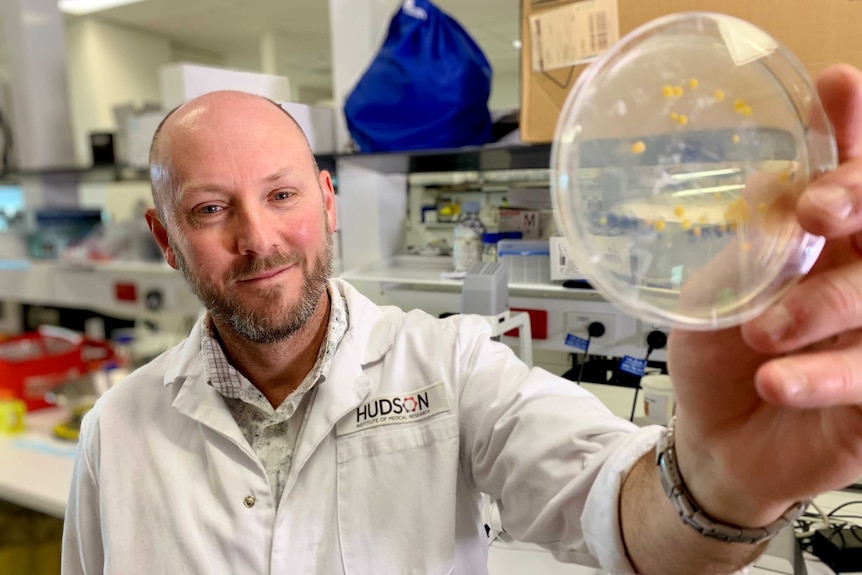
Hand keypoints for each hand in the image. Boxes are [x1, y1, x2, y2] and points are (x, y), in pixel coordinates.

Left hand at [668, 63, 861, 527]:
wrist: (714, 441)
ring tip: (758, 332)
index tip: (838, 86)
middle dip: (861, 198)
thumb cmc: (719, 359)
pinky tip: (775, 380)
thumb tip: (767, 182)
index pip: (858, 179)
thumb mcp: (716, 293)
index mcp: (830, 245)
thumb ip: (749, 244)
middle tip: (816, 211)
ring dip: (824, 304)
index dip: (855, 132)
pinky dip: (822, 376)